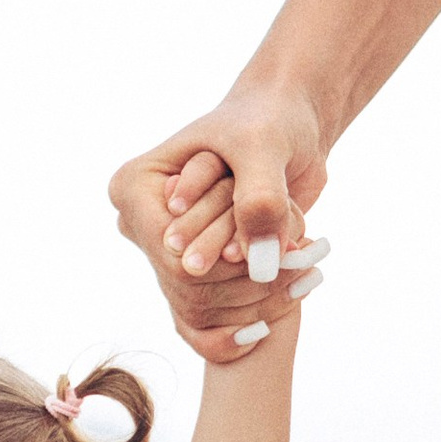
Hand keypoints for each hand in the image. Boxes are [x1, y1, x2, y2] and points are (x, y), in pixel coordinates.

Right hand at [110, 85, 329, 362]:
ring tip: (307, 260)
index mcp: (134, 188)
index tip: (275, 246)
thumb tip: (257, 261)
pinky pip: (214, 320)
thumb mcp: (265, 147)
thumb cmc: (268, 121)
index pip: (171, 249)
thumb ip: (260, 200)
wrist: (286, 126)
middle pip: (187, 284)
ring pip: (203, 308)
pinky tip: (296, 291)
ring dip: (262, 290)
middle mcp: (142, 226)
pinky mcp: (198, 272)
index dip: (222, 255)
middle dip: (248, 274)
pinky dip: (257, 314)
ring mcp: (168, 253)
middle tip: (302, 255)